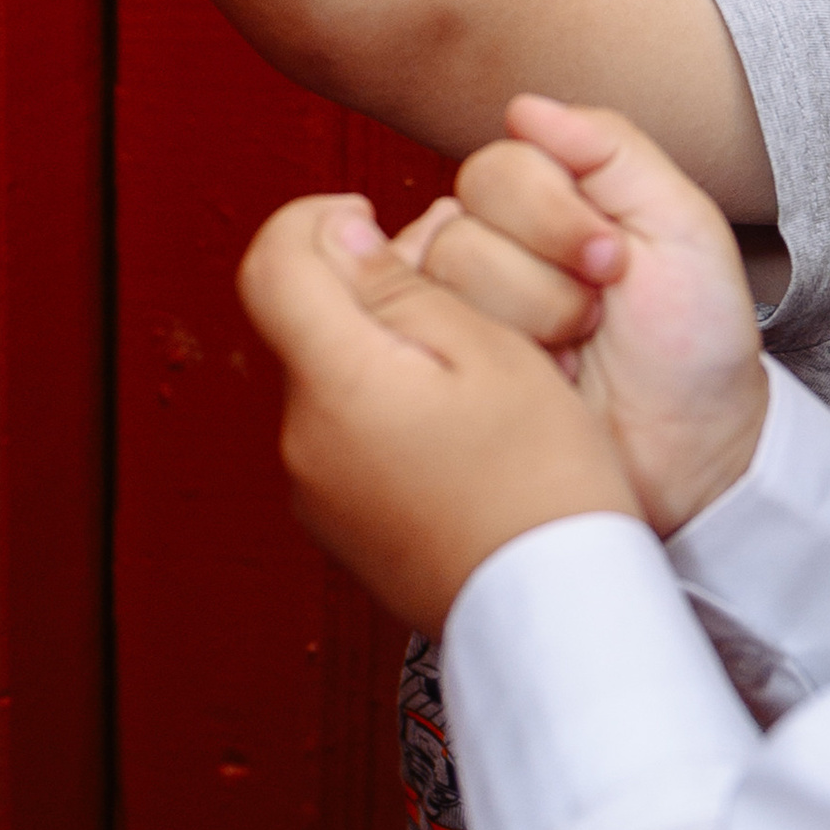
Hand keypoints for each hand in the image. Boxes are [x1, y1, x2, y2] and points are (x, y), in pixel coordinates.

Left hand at [236, 196, 638, 634]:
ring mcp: (317, 494)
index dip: (317, 220)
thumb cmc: (544, 482)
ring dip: (384, 358)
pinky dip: (389, 416)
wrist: (556, 612)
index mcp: (334, 384)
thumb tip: (340, 238)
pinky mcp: (342, 530)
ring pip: (332, 384)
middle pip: (307, 327)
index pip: (272, 263)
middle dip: (369, 295)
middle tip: (460, 304)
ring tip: (475, 378)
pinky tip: (461, 435)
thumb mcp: (491, 350)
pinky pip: (348, 443)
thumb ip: (403, 285)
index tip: (372, 217)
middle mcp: (303, 442)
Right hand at [410, 98, 769, 534]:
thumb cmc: (693, 342)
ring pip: (442, 280)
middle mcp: (493, 248)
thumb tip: (523, 106)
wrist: (691, 451)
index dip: (554, 215)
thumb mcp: (681, 226)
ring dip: (528, 325)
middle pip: (463, 222)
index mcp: (550, 202)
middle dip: (546, 279)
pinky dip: (489, 356)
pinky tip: (534, 377)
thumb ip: (612, 150)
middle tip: (598, 317)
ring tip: (574, 357)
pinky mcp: (439, 371)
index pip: (500, 167)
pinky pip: (416, 335)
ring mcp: (460, 311)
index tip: (617, 264)